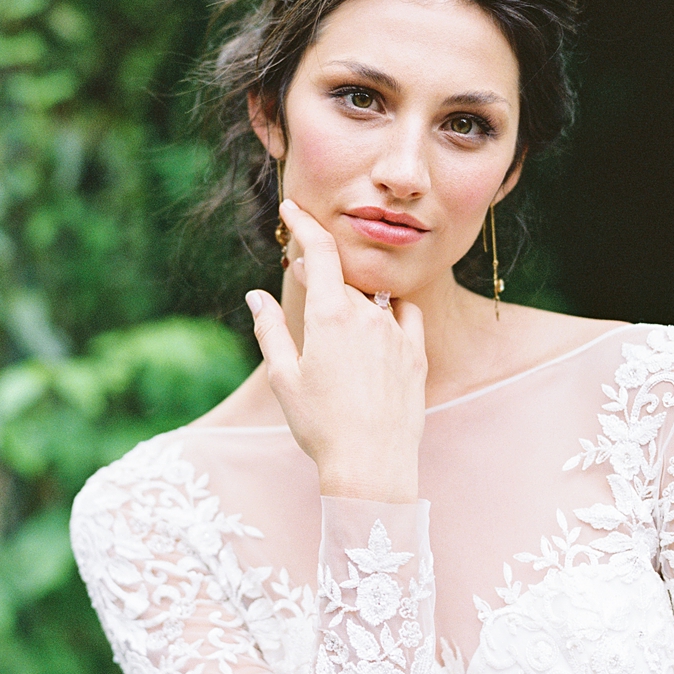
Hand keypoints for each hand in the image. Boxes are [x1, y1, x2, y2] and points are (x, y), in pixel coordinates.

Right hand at [245, 200, 426, 502]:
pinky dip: (387, 310)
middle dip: (319, 273)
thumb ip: (270, 330)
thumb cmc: (319, 426)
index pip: (318, 251)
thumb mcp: (284, 378)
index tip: (292, 209)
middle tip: (299, 277)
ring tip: (334, 316)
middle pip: (341, 278)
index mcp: (329, 317)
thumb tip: (256, 295)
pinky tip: (377, 322)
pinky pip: (404, 314)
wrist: (371, 465)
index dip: (304, 224)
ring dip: (350, 296)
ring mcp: (396, 333)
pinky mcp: (416, 354)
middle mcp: (366, 316)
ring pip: (369, 297)